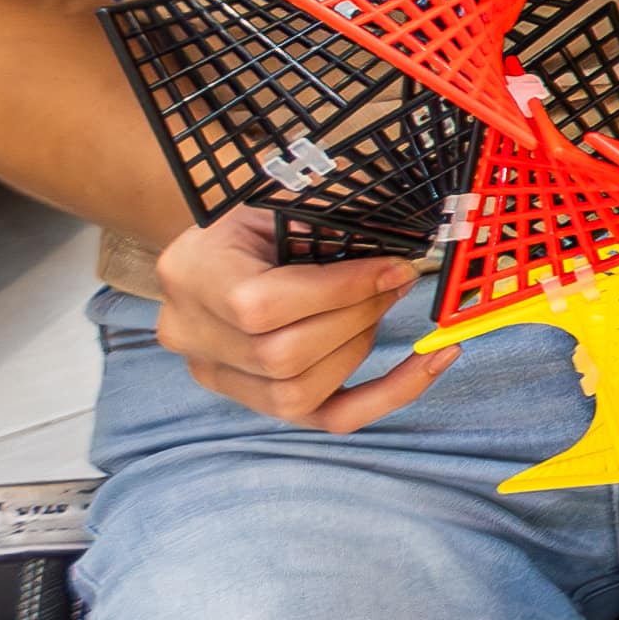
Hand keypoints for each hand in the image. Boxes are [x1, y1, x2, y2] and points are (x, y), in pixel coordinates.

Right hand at [150, 192, 450, 430]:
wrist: (224, 243)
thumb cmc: (259, 217)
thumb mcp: (282, 201)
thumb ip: (328, 223)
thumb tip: (399, 256)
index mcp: (189, 274)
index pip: (259, 307)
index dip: (339, 292)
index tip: (395, 267)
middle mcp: (190, 335)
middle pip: (282, 357)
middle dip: (356, 317)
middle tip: (396, 279)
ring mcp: (217, 376)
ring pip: (299, 394)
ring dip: (360, 346)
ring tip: (382, 303)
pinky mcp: (258, 401)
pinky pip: (329, 417)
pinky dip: (388, 394)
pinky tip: (429, 364)